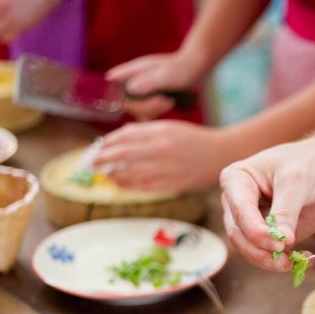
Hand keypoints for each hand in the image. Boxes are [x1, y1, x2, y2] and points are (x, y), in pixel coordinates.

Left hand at [93, 120, 227, 191]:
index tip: (97, 148)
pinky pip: (144, 186)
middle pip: (123, 154)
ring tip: (104, 174)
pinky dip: (128, 185)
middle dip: (103, 159)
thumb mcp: (171, 127)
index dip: (107, 143)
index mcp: (160, 132)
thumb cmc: (195, 140)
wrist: (222, 154)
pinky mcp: (173, 183)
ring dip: (114, 173)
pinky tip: (119, 184)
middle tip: (92, 163)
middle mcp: (162, 149)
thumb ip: (146, 131)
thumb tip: (120, 136)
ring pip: (131, 172)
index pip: (125, 137)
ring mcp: (167, 167)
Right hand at [106, 52, 202, 120]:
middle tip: (163, 101)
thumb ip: (148, 82)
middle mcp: (135, 79)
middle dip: (142, 106)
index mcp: (135, 69)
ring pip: (135, 107)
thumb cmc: (181, 68)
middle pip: (124, 100)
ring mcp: (142, 88)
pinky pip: (145, 110)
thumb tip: (130, 90)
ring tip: (168, 102)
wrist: (195, 67)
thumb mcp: (165, 75)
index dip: (118, 97)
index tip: (136, 104)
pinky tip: (166, 106)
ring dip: (150, 110)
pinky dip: (154, 112)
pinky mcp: (149, 96)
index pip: (114, 84)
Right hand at [219, 137, 314, 271]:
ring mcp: (252, 221)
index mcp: (236, 179)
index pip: (239, 211)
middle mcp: (238, 202)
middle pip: (239, 235)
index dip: (255, 231)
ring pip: (250, 249)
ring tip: (294, 262)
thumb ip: (286, 212)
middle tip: (285, 260)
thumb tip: (280, 243)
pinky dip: (283, 262)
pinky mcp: (269, 236)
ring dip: (270, 261)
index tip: (278, 244)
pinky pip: (268, 254)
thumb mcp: (297, 182)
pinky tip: (303, 260)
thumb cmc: (311, 163)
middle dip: (260, 251)